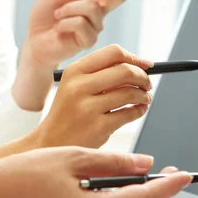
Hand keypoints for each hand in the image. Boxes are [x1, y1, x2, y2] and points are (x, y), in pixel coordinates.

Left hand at [23, 0, 129, 68]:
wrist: (34, 39)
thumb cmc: (46, 14)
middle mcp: (100, 11)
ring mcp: (96, 26)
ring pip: (92, 7)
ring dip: (69, 8)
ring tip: (57, 14)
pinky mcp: (89, 41)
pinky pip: (80, 23)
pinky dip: (64, 22)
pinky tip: (59, 28)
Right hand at [34, 44, 153, 147]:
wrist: (50, 144)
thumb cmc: (68, 114)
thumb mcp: (75, 87)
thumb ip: (101, 74)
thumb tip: (139, 66)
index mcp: (74, 71)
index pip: (113, 53)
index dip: (135, 58)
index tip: (146, 65)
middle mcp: (79, 86)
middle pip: (125, 70)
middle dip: (143, 77)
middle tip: (147, 84)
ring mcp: (87, 107)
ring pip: (129, 93)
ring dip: (143, 95)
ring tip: (144, 99)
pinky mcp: (97, 127)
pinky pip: (128, 114)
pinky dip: (139, 110)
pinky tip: (138, 110)